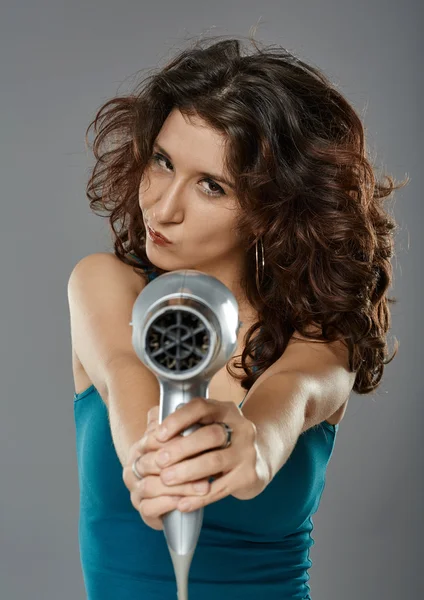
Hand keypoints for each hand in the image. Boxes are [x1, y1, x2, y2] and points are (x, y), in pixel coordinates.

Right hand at [122, 408, 211, 530]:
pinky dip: (168, 505)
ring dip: (179, 488)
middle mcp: (132, 467)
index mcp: (140, 446)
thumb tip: (181, 405)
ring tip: (204, 486)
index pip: (152, 440)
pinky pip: (149, 508)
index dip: (175, 441)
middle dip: (181, 465)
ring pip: (151, 487)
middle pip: (151, 464)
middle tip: (208, 467)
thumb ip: (176, 422)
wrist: (168, 485)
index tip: (198, 441)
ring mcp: (136, 489)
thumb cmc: (177, 457)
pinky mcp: (143, 509)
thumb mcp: (177, 437)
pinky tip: (185, 503)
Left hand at [148, 397, 269, 513]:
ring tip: (165, 480)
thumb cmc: (223, 443)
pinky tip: (182, 503)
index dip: (178, 419)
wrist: (259, 461)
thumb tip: (151, 428)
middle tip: (158, 461)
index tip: (158, 434)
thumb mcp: (211, 425)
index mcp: (226, 410)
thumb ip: (188, 425)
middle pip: (210, 435)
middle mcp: (242, 428)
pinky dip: (199, 497)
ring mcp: (248, 452)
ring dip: (186, 472)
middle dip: (181, 448)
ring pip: (215, 461)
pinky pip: (221, 488)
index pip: (201, 407)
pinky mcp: (250, 476)